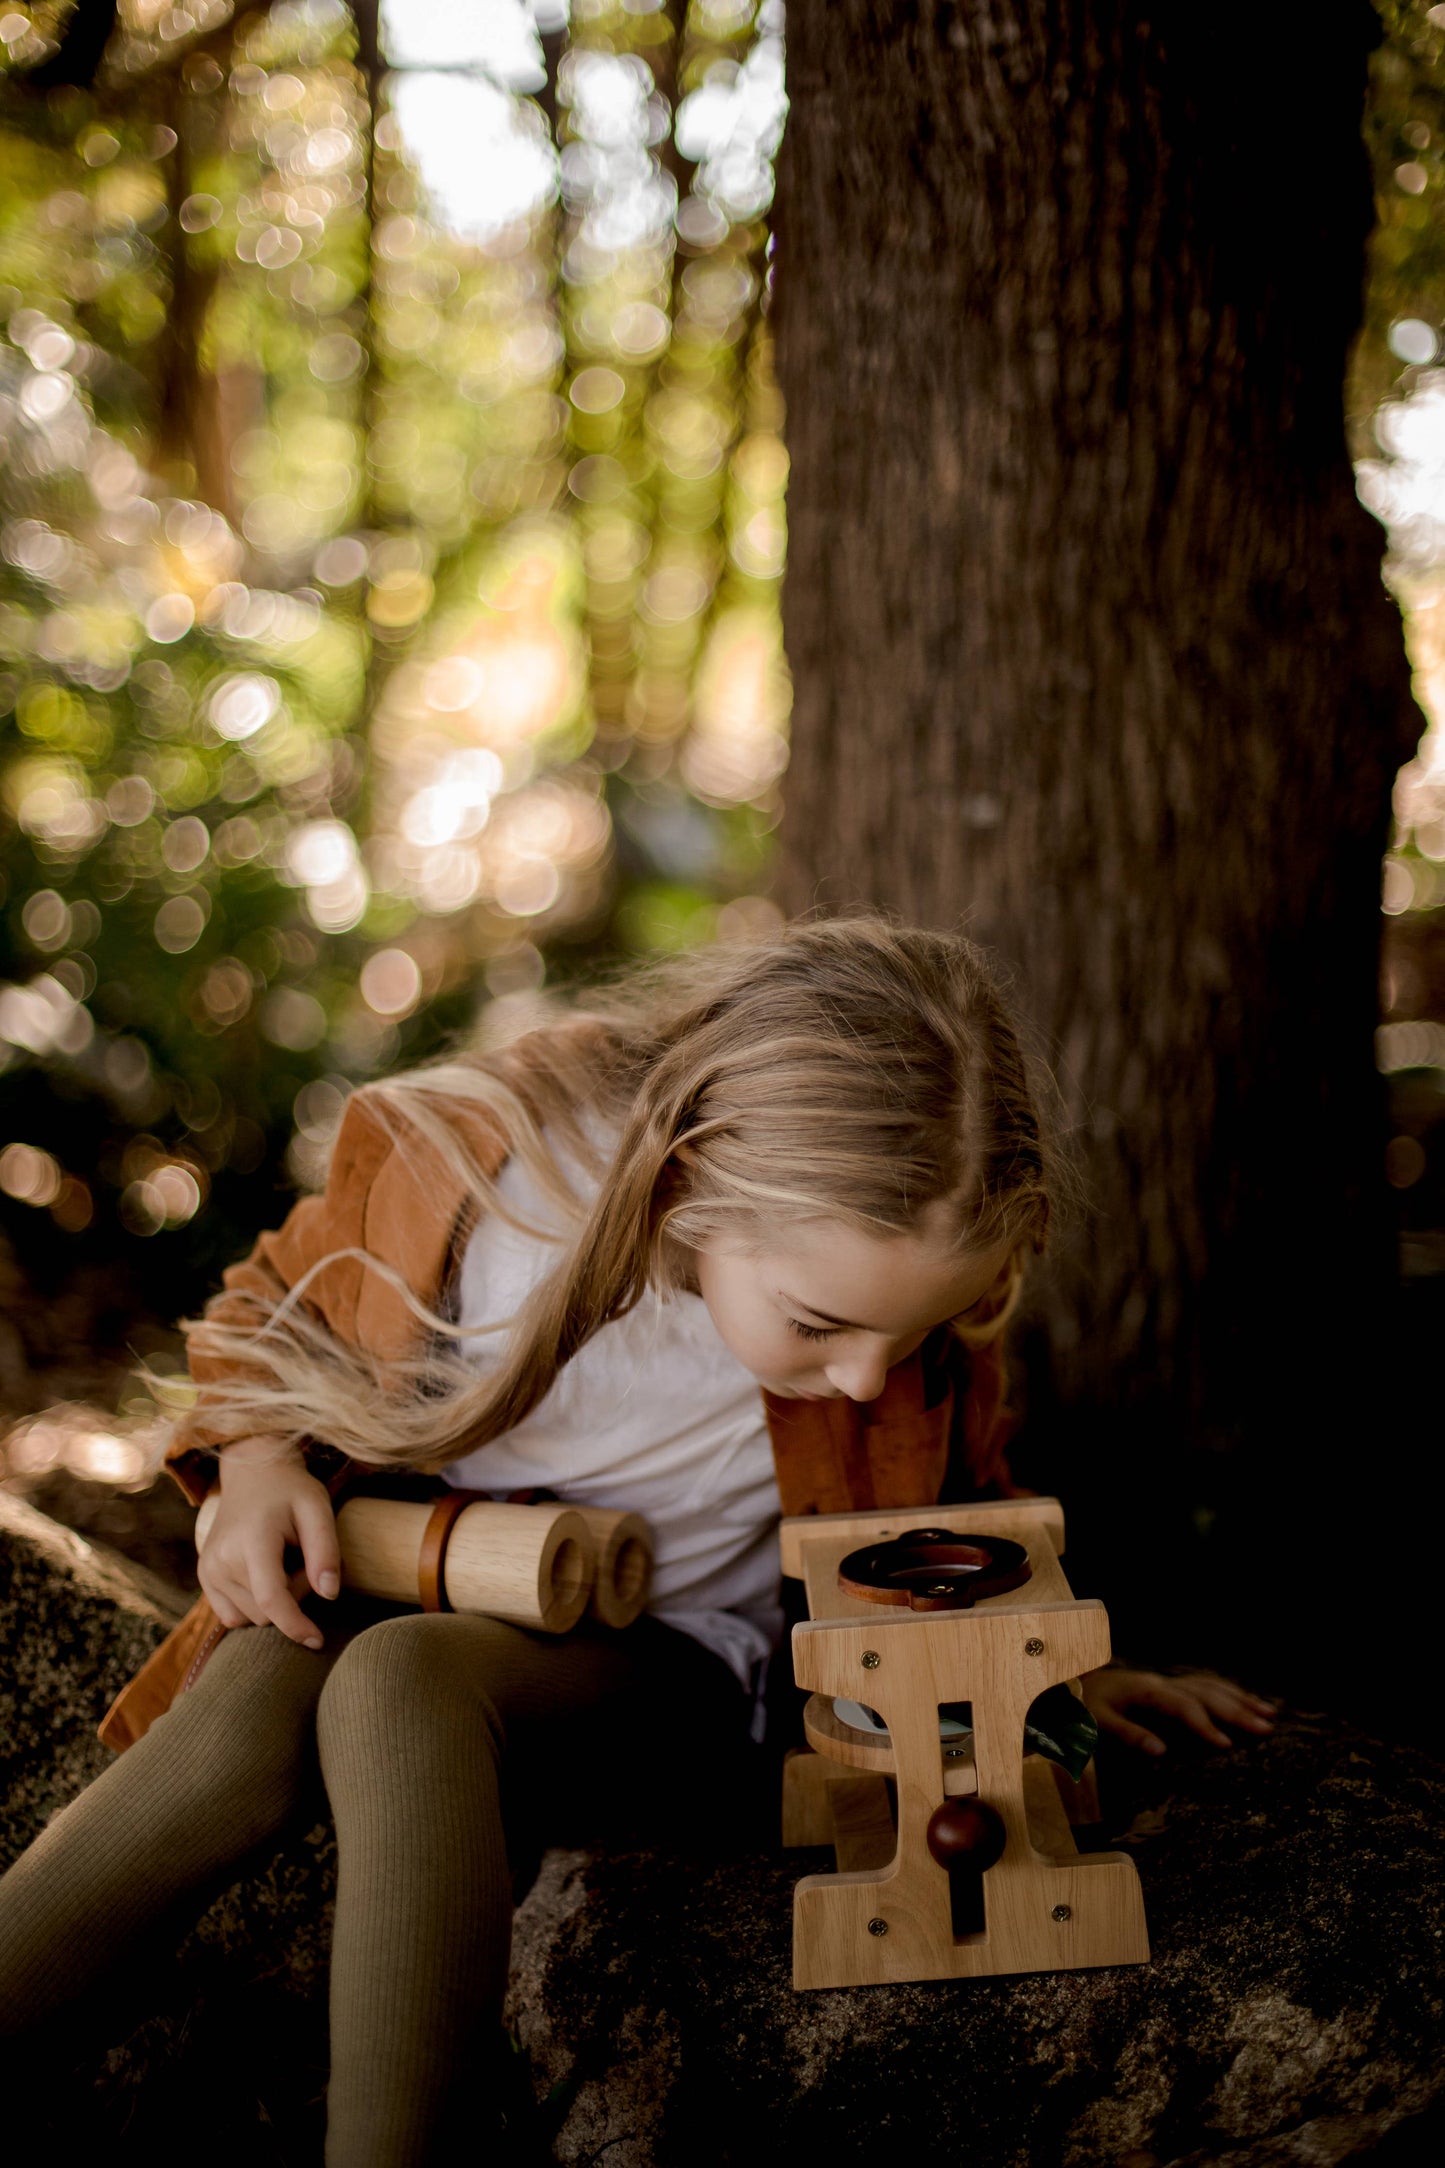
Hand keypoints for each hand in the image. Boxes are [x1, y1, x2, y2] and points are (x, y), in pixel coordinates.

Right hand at [196, 1434, 340, 1648]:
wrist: (252, 1473)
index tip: (318, 1641)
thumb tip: (329, 1595)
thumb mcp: (318, 1508)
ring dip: (274, 1601)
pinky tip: (264, 1574)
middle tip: (303, 1560)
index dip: (295, 1626)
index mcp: (251, 1541)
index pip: (270, 1600)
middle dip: (293, 1597)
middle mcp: (221, 1559)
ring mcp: (208, 1570)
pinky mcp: (205, 1577)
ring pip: (250, 1617)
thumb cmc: (290, 1490)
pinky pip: (233, 1615)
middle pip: (265, 1612)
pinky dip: (254, 1604)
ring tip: (283, 1562)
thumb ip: (325, 1551)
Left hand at [1080, 1665, 1277, 1756]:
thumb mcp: (1095, 1723)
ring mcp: (1167, 1682)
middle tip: (1266, 1730)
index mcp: (1145, 1691)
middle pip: (1205, 1693)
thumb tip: (1161, 1752)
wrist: (1069, 1685)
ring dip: (1240, 1700)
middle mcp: (1161, 1683)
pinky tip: (1247, 1702)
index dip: (1205, 1725)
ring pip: (1210, 1686)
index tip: (1227, 1745)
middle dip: (1236, 1711)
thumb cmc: (1082, 1707)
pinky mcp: (1168, 1687)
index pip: (1183, 1706)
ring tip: (1270, 1715)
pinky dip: (1229, 1694)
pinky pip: (1205, 1686)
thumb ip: (1127, 1735)